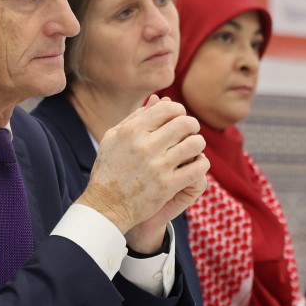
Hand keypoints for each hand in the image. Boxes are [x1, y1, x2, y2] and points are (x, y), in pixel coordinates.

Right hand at [78, 96, 208, 251]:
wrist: (105, 206)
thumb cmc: (109, 169)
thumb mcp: (114, 138)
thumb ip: (136, 117)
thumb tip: (159, 99)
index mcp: (131, 131)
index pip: (168, 108)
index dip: (178, 110)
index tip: (179, 118)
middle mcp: (145, 146)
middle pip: (185, 123)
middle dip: (192, 125)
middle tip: (190, 132)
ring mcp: (158, 166)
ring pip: (195, 144)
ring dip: (198, 143)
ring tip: (192, 148)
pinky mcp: (168, 186)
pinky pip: (198, 167)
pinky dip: (201, 163)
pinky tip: (194, 165)